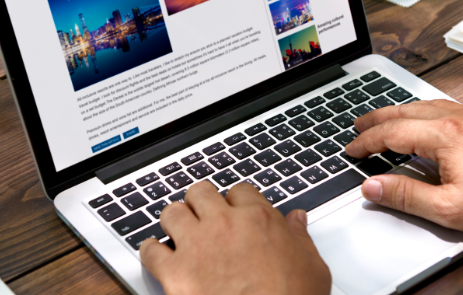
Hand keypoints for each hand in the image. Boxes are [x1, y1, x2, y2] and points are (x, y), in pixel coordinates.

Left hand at [139, 181, 331, 294]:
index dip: (236, 201)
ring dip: (174, 220)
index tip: (235, 211)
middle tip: (203, 217)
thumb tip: (297, 221)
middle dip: (201, 203)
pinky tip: (157, 256)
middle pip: (201, 192)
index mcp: (258, 220)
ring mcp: (197, 246)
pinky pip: (150, 250)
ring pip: (172, 212)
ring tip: (178, 232)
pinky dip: (150, 251)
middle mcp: (225, 225)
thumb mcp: (312, 268)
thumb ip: (300, 238)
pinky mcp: (175, 273)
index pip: (240, 190)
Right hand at [345, 100, 462, 240]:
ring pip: (424, 105)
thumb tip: (371, 186)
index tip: (351, 151)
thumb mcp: (448, 209)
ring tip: (382, 119)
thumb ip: (405, 195)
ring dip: (398, 111)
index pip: (392, 132)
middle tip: (356, 125)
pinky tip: (419, 118)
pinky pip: (442, 106)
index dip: (367, 142)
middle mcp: (456, 117)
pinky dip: (420, 110)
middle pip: (404, 111)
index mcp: (444, 135)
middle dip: (376, 118)